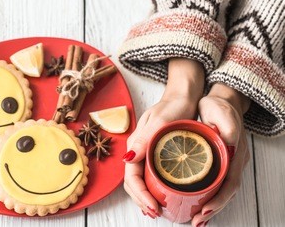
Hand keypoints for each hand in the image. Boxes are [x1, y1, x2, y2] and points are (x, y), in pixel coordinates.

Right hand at [123, 58, 204, 218]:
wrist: (183, 97)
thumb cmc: (173, 106)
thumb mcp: (160, 120)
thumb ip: (144, 138)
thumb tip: (128, 159)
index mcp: (136, 144)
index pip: (131, 176)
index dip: (140, 195)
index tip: (153, 207)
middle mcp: (139, 151)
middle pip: (133, 182)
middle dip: (141, 200)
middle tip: (156, 213)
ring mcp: (147, 153)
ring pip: (140, 181)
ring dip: (146, 198)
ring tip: (157, 210)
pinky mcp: (156, 154)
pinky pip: (150, 176)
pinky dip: (153, 190)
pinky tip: (160, 196)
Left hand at [191, 83, 250, 226]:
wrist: (223, 100)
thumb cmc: (218, 106)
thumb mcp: (218, 111)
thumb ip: (226, 126)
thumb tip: (228, 141)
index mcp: (234, 151)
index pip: (229, 182)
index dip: (218, 199)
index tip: (203, 211)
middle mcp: (235, 160)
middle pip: (227, 191)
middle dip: (213, 209)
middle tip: (197, 222)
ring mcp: (230, 161)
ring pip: (224, 189)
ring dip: (212, 205)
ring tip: (197, 219)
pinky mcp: (223, 160)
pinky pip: (219, 182)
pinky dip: (212, 195)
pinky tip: (200, 203)